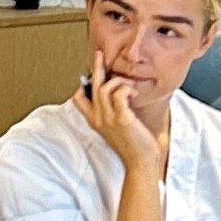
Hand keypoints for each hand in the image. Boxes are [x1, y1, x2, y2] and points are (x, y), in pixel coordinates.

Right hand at [80, 53, 163, 178]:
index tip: (94, 78)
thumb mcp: (118, 130)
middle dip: (96, 68)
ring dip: (118, 81)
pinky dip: (127, 89)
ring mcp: (110, 119)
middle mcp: (100, 119)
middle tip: (100, 55)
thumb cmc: (134, 149)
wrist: (141, 165)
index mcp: (96, 122)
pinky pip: (119, 94)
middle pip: (92, 88)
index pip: (79, 100)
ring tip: (130, 86)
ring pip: (104, 88)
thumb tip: (120, 98)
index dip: (84, 86)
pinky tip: (134, 94)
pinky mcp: (122, 119)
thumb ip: (115, 115)